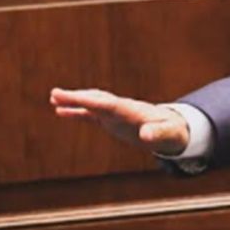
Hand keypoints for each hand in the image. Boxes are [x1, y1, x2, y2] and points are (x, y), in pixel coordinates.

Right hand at [50, 88, 189, 155]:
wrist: (175, 128)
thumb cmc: (173, 131)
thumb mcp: (168, 134)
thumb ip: (158, 133)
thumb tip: (146, 135)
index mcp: (133, 111)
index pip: (109, 104)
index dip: (91, 101)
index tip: (75, 97)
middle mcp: (122, 108)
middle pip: (97, 100)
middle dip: (77, 97)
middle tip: (55, 94)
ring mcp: (115, 113)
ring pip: (92, 103)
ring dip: (74, 100)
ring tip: (54, 97)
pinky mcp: (112, 119)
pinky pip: (91, 114)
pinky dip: (76, 111)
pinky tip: (60, 111)